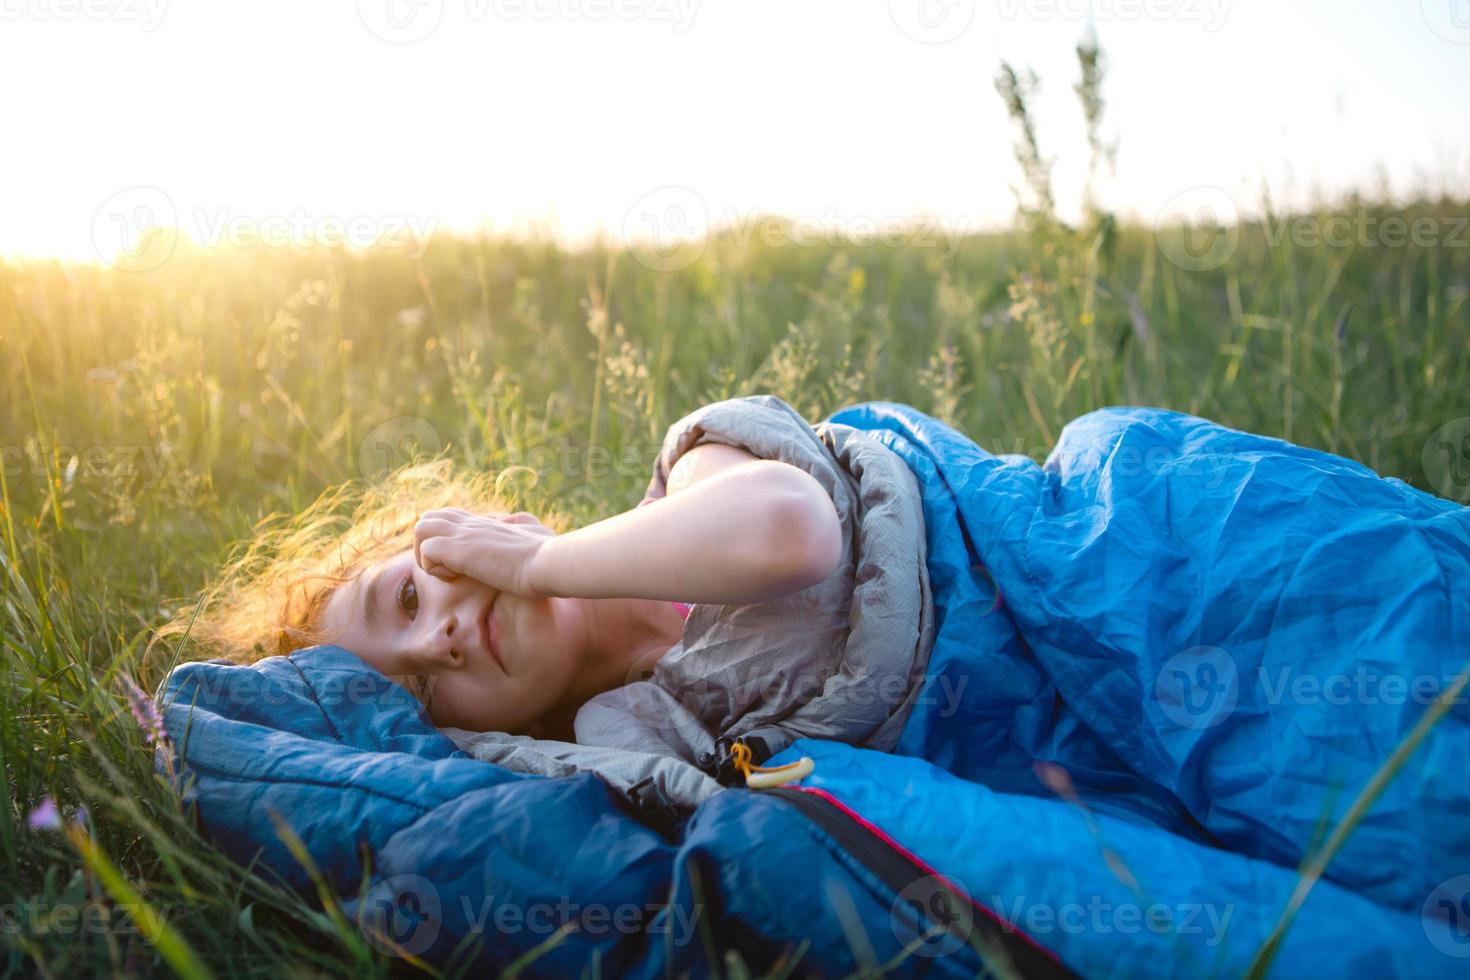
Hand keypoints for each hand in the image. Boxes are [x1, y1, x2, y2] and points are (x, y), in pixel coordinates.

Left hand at [413, 508, 559, 597]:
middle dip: (429, 545)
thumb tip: (515, 520)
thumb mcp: (536, 532)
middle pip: (429, 517)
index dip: (447, 539)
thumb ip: (523, 524)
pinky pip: (426, 552)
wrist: (548, 562)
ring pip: (420, 528)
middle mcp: (472, 524)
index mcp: (487, 523)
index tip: (464, 563)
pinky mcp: (458, 549)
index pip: (451, 517)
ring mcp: (464, 534)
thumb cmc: (549, 554)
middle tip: (449, 568)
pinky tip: (456, 578)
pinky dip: (434, 570)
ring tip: (449, 573)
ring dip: (426, 555)